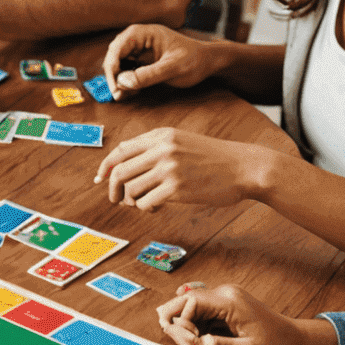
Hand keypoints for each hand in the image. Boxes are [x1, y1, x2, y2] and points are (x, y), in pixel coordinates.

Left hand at [95, 126, 270, 208]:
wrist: (245, 167)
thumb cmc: (212, 158)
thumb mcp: (181, 141)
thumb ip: (154, 148)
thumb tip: (121, 166)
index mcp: (161, 136)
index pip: (120, 150)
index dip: (105, 167)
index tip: (99, 179)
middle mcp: (162, 149)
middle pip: (119, 171)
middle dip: (113, 189)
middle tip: (117, 200)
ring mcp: (169, 168)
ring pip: (131, 189)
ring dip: (132, 201)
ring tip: (144, 203)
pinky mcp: (177, 188)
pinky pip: (145, 202)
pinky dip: (145, 208)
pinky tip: (156, 208)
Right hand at [101, 23, 222, 100]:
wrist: (209, 62)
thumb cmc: (195, 60)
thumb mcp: (174, 68)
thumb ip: (149, 75)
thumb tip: (122, 82)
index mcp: (145, 33)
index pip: (118, 48)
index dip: (113, 67)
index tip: (116, 86)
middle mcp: (139, 39)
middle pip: (114, 55)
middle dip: (113, 75)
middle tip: (118, 94)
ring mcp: (139, 49)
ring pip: (118, 63)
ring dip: (118, 79)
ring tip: (123, 95)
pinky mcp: (142, 60)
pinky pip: (126, 69)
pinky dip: (126, 81)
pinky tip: (131, 91)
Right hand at [156, 284, 338, 344]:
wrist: (298, 342)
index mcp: (230, 301)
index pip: (189, 301)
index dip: (181, 323)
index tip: (191, 344)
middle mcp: (224, 293)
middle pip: (185, 300)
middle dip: (177, 322)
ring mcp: (225, 298)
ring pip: (189, 306)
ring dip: (184, 325)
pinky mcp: (225, 306)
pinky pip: (199, 310)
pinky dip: (193, 323)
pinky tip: (195, 336)